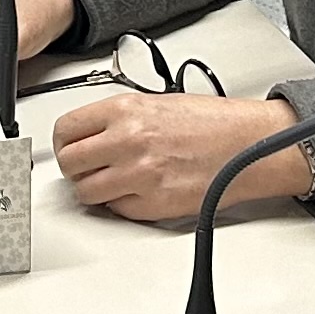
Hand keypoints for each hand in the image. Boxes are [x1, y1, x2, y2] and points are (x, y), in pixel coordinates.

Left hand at [49, 91, 308, 221]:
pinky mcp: (153, 205)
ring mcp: (139, 175)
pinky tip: (137, 190)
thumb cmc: (212, 123)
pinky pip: (116, 210)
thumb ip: (118, 119)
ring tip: (113, 181)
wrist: (249, 145)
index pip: (66, 130)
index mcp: (126, 110)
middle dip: (75, 168)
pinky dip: (121, 205)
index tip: (69, 148)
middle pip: (69, 163)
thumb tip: (88, 134)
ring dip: (94, 190)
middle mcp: (128, 141)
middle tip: (87, 168)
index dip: (64, 142)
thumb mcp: (156, 103)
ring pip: (86, 192)